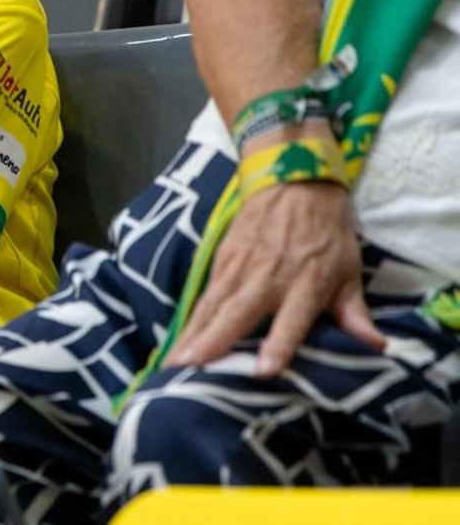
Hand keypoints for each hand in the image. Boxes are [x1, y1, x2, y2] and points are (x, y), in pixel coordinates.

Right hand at [169, 180, 383, 377]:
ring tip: (176, 361)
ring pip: (213, 305)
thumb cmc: (326, 231)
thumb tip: (376, 348)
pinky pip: (206, 295)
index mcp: (306, 282)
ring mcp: (240, 267)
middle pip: (237, 313)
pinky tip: (181, 340)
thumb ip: (354, 312)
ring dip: (194, 333)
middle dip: (213, 341)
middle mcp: (269, 277)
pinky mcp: (222, 258)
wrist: (294, 181)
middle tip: (191, 368)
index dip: (278, 345)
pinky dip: (192, 318)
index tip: (263, 370)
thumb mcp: (348, 270)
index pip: (291, 320)